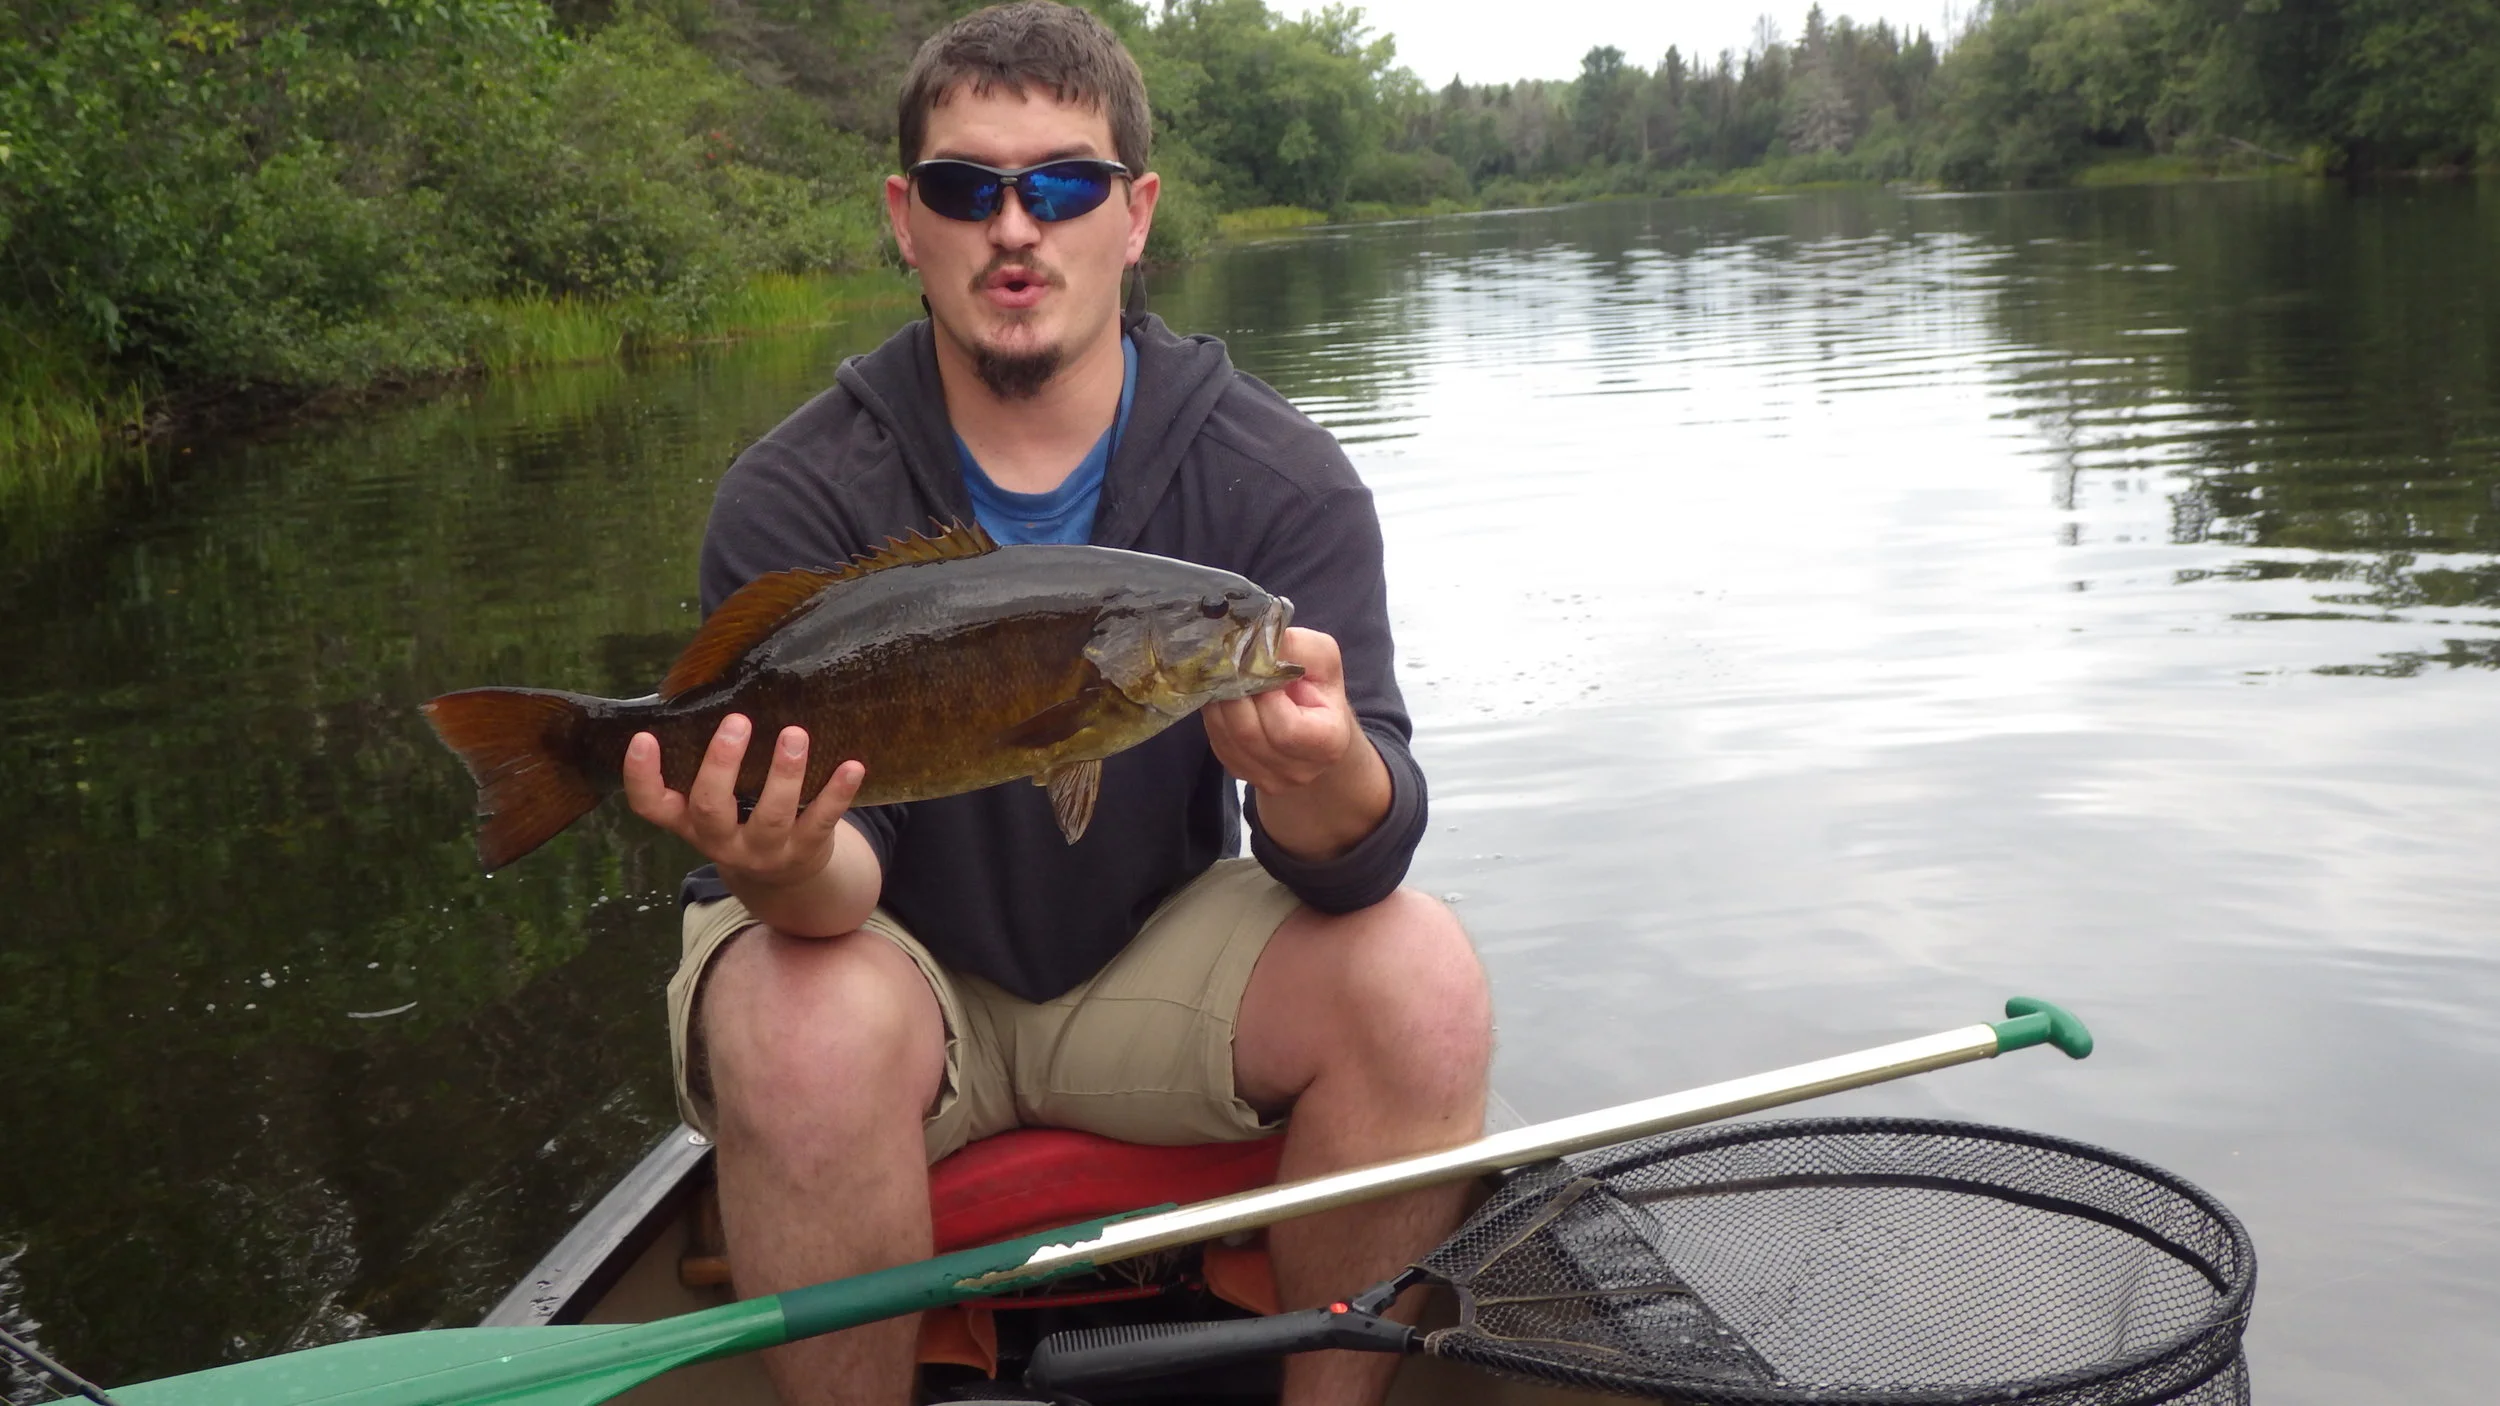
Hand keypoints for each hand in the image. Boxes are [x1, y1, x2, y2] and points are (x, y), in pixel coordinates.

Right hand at [622, 714, 862, 892]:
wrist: (783, 877)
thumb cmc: (741, 816)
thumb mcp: (716, 800)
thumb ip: (707, 762)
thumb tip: (711, 685)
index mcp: (687, 821)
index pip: (651, 805)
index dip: (641, 775)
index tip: (643, 737)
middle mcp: (719, 841)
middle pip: (710, 808)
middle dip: (722, 765)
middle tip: (737, 721)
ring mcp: (763, 850)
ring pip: (771, 815)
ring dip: (784, 774)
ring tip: (794, 734)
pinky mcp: (804, 850)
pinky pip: (822, 821)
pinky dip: (837, 793)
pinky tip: (852, 765)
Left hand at [1204, 628, 1391, 860]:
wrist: (1314, 721)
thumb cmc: (1318, 686)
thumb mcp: (1320, 656)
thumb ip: (1294, 646)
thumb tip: (1254, 640)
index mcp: (1329, 743)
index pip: (1286, 728)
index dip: (1266, 695)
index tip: (1263, 669)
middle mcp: (1300, 771)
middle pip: (1250, 734)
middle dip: (1235, 694)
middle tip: (1232, 666)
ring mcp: (1270, 780)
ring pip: (1227, 739)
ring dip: (1219, 703)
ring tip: (1226, 678)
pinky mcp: (1243, 774)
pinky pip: (1217, 744)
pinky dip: (1215, 716)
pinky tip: (1224, 697)